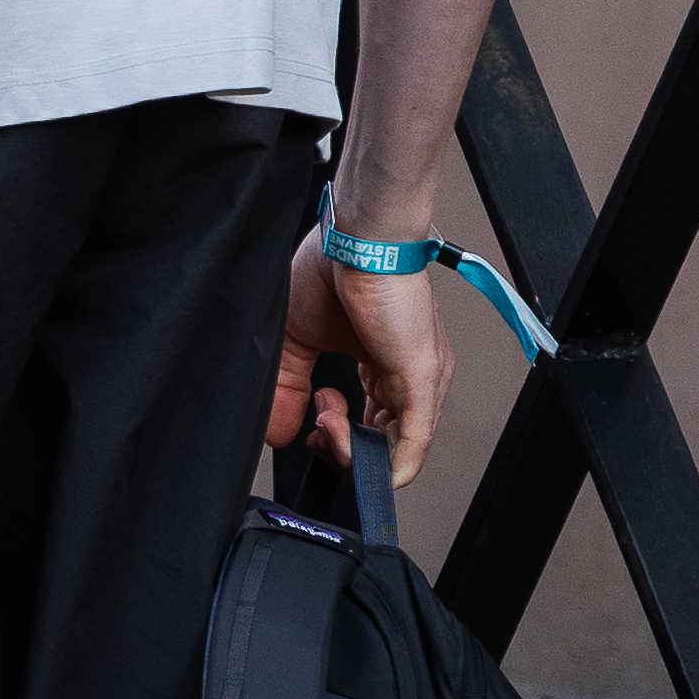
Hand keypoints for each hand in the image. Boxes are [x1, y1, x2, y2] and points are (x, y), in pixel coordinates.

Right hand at [276, 238, 459, 466]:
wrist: (355, 238)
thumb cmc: (333, 269)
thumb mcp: (297, 340)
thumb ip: (287, 388)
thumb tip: (276, 430)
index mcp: (382, 364)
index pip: (371, 425)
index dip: (338, 438)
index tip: (312, 421)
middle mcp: (407, 375)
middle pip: (384, 444)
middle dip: (341, 446)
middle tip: (315, 423)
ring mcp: (420, 381)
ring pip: (397, 452)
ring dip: (349, 450)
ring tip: (322, 417)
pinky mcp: (423, 380)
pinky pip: (412, 446)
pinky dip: (377, 461)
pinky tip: (341, 440)